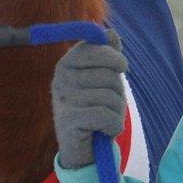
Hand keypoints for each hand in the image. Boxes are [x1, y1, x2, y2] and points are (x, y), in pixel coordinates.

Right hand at [51, 31, 127, 169]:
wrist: (81, 149)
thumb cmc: (93, 109)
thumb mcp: (101, 80)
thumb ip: (106, 56)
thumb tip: (110, 32)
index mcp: (67, 63)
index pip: (95, 49)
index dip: (114, 57)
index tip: (122, 66)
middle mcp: (61, 77)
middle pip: (108, 75)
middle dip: (119, 93)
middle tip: (110, 105)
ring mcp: (64, 98)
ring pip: (110, 97)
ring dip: (118, 113)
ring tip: (107, 120)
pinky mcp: (69, 119)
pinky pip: (106, 115)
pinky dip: (113, 126)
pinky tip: (105, 131)